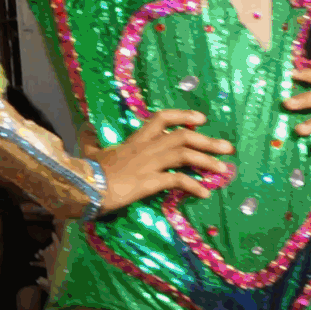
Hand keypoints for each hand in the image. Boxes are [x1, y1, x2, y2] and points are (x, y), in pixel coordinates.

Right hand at [87, 108, 234, 211]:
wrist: (82, 187)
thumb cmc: (87, 171)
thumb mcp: (90, 151)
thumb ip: (91, 140)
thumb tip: (85, 127)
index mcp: (134, 139)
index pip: (161, 118)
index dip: (183, 116)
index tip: (201, 119)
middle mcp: (145, 148)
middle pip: (183, 137)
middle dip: (208, 141)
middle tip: (228, 147)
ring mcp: (148, 164)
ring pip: (184, 155)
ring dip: (207, 162)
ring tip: (223, 170)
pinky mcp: (149, 182)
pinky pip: (177, 181)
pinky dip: (194, 186)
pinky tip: (204, 194)